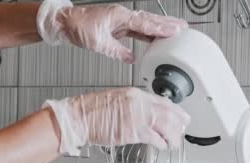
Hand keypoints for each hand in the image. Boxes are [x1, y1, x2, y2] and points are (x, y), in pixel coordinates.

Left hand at [37, 0, 187, 62]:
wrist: (65, 22)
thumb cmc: (77, 27)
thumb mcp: (97, 43)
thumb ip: (115, 51)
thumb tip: (130, 58)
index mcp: (119, 17)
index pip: (144, 23)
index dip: (160, 28)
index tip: (174, 31)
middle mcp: (122, 16)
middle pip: (149, 20)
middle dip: (167, 24)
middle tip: (183, 28)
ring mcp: (121, 20)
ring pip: (145, 24)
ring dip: (159, 28)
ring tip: (175, 32)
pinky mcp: (117, 26)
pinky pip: (136, 29)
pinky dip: (147, 33)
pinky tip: (153, 40)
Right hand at [44, 88, 190, 155]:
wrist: (78, 117)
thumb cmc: (89, 111)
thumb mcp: (114, 100)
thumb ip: (130, 106)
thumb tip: (141, 113)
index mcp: (134, 94)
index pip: (162, 101)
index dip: (174, 110)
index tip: (179, 116)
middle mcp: (139, 103)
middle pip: (169, 113)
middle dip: (179, 123)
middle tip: (182, 130)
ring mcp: (138, 117)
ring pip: (167, 126)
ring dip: (173, 136)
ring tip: (174, 142)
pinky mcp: (134, 132)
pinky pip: (156, 138)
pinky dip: (162, 143)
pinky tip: (162, 146)